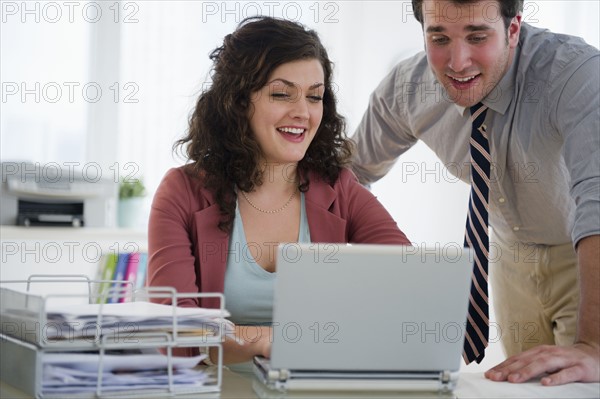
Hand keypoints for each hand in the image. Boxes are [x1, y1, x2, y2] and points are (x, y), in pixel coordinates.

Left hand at [485, 343, 599, 384]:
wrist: (594, 355)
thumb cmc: (565, 360)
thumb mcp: (546, 362)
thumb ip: (530, 366)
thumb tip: (507, 375)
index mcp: (538, 352)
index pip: (517, 359)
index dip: (502, 366)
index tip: (489, 374)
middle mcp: (549, 353)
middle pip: (526, 360)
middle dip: (509, 369)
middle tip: (495, 377)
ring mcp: (564, 359)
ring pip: (543, 364)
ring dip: (527, 371)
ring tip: (514, 379)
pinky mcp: (579, 368)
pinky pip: (566, 374)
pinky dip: (556, 378)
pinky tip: (545, 383)